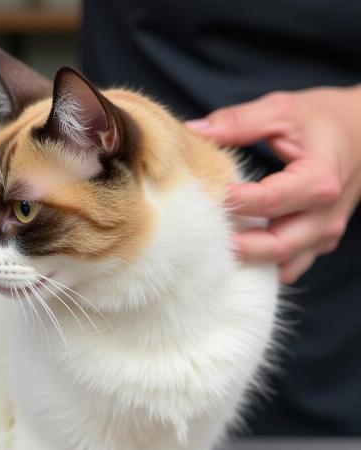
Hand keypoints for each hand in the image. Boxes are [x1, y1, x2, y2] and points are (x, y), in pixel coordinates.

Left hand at [187, 86, 360, 282]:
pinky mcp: (318, 244)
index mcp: (320, 180)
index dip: (234, 202)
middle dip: (236, 245)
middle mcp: (326, 215)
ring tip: (214, 245)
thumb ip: (238, 122)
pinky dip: (262, 265)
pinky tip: (235, 252)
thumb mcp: (283, 111)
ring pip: (281, 264)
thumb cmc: (323, 119)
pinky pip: (288, 267)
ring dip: (247, 261)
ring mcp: (324, 235)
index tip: (206, 195)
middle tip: (201, 234)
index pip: (270, 201)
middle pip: (275, 246)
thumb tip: (194, 131)